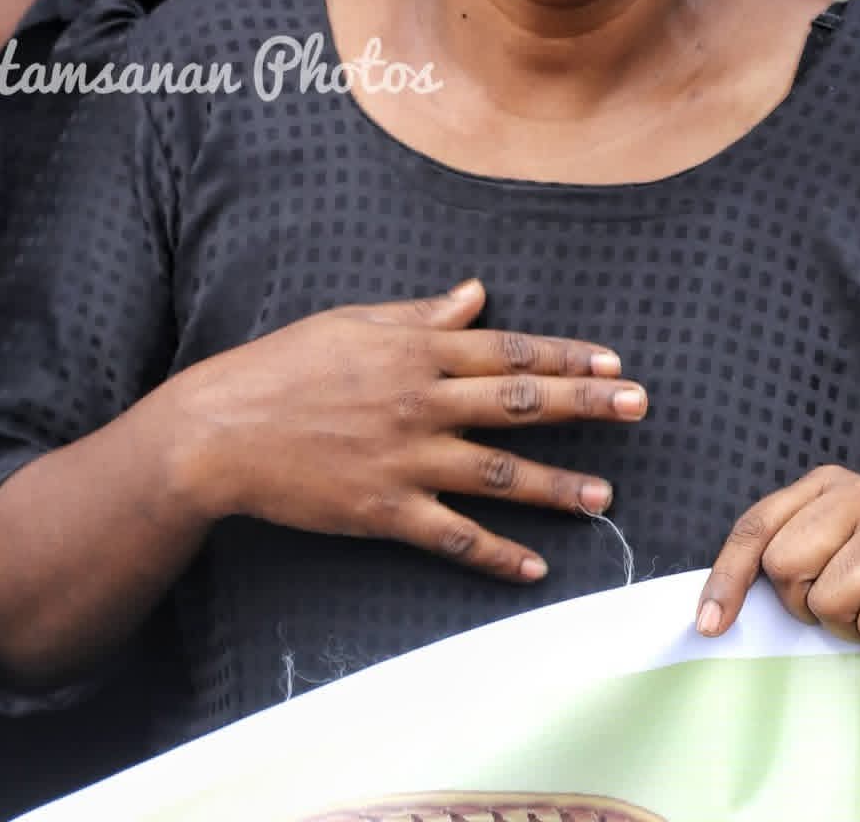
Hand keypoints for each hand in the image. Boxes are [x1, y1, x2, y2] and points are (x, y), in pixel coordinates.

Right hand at [174, 278, 645, 582]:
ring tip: (605, 496)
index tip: (612, 361)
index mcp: (417, 351)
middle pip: (520, 403)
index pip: (509, 350)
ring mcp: (405, 459)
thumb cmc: (285, 365)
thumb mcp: (355, 323)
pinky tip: (535, 566)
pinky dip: (496, 554)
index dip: (565, 356)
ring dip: (557, 486)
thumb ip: (423, 314)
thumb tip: (477, 292)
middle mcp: (421, 402)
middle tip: (639, 407)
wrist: (221, 430)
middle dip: (587, 406)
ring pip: (498, 473)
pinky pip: (452, 535)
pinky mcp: (383, 510)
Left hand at [697, 466, 859, 681]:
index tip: (710, 626)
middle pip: (786, 566)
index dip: (728, 578)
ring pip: (831, 601)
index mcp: (827, 485)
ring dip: (853, 627)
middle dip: (807, 604)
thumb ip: (779, 566)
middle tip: (844, 604)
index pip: (757, 527)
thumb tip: (711, 616)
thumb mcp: (826, 564)